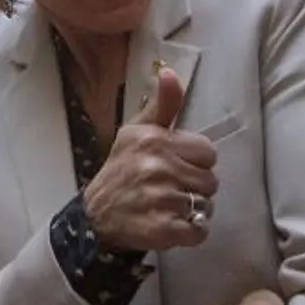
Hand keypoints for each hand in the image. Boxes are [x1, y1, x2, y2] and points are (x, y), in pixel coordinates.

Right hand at [82, 69, 218, 251]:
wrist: (94, 216)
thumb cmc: (121, 170)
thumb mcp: (136, 131)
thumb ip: (162, 105)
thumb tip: (170, 71)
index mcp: (155, 140)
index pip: (207, 152)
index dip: (195, 162)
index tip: (177, 166)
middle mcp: (158, 167)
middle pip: (210, 181)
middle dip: (195, 187)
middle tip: (171, 189)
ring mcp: (161, 199)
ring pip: (206, 205)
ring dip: (193, 210)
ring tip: (170, 207)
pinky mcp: (163, 229)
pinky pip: (199, 231)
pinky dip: (191, 233)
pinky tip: (174, 226)